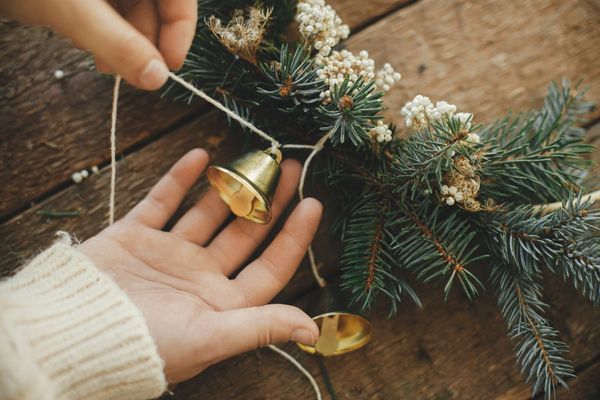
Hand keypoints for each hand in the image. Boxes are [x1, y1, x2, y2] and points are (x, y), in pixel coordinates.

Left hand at [0, 0, 196, 89]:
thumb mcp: (73, 9)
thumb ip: (118, 44)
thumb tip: (157, 79)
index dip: (180, 29)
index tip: (170, 66)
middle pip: (156, 5)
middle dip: (145, 41)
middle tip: (128, 70)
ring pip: (134, 12)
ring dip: (124, 43)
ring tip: (103, 62)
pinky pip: (112, 13)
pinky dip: (106, 34)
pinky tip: (92, 47)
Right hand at [78, 149, 321, 381]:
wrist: (71, 334)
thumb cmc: (143, 345)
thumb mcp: (209, 337)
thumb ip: (260, 327)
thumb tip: (312, 330)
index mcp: (221, 302)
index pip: (270, 266)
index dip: (294, 236)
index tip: (313, 203)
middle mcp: (198, 276)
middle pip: (244, 232)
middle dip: (268, 200)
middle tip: (290, 168)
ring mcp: (167, 254)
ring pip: (206, 212)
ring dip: (229, 186)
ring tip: (252, 158)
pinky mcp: (134, 237)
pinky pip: (161, 201)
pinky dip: (179, 178)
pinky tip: (200, 155)